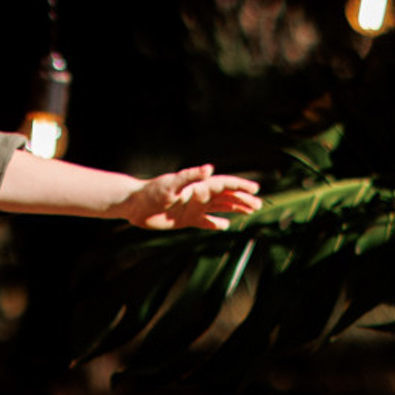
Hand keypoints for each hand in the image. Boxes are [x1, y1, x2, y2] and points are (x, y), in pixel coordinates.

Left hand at [118, 165, 261, 231]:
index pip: (224, 184)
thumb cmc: (152, 192)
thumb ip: (190, 176)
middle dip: (242, 199)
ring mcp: (194, 208)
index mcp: (198, 186)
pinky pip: (206, 221)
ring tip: (251, 211)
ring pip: (220, 207)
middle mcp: (199, 196)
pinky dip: (216, 223)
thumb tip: (209, 168)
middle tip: (258, 204)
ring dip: (235, 208)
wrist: (135, 205)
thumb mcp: (171, 184)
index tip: (255, 188)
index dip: (240, 186)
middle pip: (226, 196)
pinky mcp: (187, 220)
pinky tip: (225, 225)